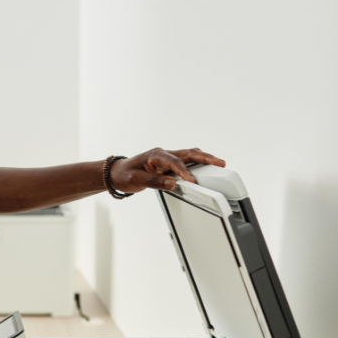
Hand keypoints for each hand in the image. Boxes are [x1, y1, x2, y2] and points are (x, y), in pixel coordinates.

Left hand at [109, 148, 225, 192]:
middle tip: (220, 163)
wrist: (117, 173)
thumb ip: (154, 181)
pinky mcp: (169, 165)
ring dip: (204, 159)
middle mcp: (163, 154)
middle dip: (205, 157)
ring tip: (219, 164)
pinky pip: (186, 162)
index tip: (193, 180)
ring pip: (189, 156)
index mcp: (156, 155)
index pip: (174, 162)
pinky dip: (197, 164)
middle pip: (188, 153)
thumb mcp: (136, 180)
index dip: (185, 171)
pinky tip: (206, 169)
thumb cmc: (125, 174)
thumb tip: (172, 183)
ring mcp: (167, 158)